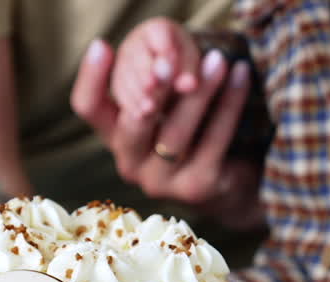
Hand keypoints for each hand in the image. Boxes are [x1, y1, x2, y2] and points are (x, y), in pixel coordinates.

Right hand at [73, 38, 260, 225]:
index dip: (90, 78)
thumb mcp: (168, 106)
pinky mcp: (196, 188)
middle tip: (167, 60)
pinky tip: (241, 76)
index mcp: (116, 137)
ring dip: (199, 93)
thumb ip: (156, 84)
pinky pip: (213, 141)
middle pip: (133, 124)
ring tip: (218, 60)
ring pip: (175, 134)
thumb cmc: (194, 133)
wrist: (230, 184)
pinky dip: (229, 104)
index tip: (103, 45)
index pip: (88, 108)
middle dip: (152, 90)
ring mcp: (160, 182)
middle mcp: (129, 164)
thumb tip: (164, 53)